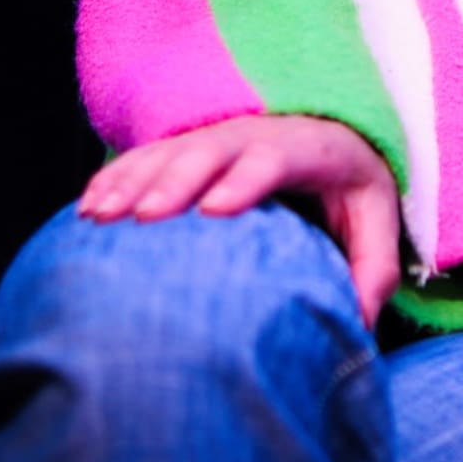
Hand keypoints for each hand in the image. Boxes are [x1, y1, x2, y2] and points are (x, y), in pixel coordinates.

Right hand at [79, 113, 401, 323]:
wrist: (333, 135)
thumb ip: (373, 268)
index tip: (214, 211)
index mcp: (305, 148)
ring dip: (132, 182)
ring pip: (168, 153)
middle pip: (210, 152)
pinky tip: (86, 209)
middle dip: (175, 182)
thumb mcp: (377, 220)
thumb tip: (361, 326)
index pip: (273, 158)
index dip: (244, 181)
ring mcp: (216, 138)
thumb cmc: (352, 187)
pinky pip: (145, 158)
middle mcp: (255, 135)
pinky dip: (115, 179)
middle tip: (145, 218)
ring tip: (99, 216)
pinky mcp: (188, 148)